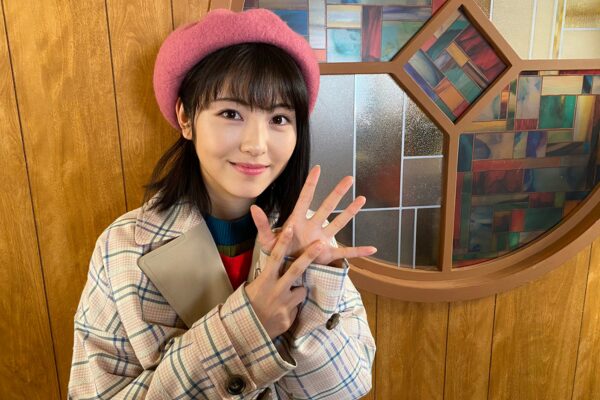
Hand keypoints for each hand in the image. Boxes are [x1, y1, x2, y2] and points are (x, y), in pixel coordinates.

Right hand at [245, 226, 323, 339]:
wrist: (245, 334)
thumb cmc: (246, 307)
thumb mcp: (251, 288)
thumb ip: (267, 278)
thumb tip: (277, 268)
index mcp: (265, 281)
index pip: (275, 257)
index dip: (283, 242)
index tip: (291, 227)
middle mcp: (277, 291)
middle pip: (296, 270)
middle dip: (309, 255)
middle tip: (322, 243)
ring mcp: (285, 305)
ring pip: (301, 291)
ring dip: (297, 293)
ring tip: (284, 300)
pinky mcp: (290, 318)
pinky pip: (296, 309)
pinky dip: (291, 309)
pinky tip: (280, 314)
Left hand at [250, 165, 376, 265]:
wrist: (285, 269)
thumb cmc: (277, 252)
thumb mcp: (267, 241)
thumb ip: (262, 225)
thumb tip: (253, 208)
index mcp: (297, 222)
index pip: (304, 199)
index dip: (310, 184)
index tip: (317, 168)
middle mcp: (313, 227)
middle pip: (327, 206)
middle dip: (337, 193)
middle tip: (349, 178)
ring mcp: (322, 239)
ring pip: (339, 223)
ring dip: (350, 212)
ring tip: (362, 199)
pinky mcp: (328, 254)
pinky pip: (346, 253)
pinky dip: (359, 252)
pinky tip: (372, 249)